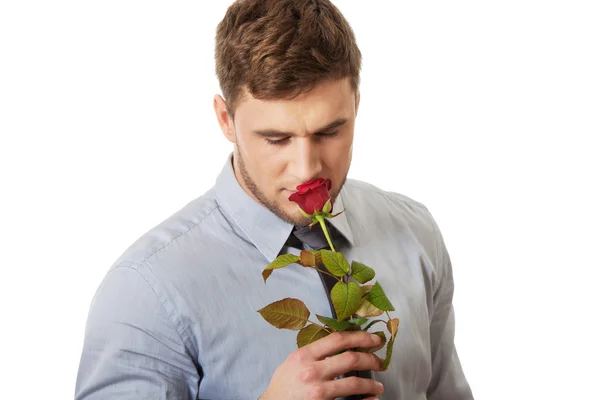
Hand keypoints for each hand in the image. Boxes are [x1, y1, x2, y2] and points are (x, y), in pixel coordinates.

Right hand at [259, 331, 384, 399]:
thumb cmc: (282, 387)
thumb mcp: (293, 362)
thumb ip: (313, 352)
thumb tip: (341, 344)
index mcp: (304, 355)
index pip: (338, 339)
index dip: (360, 336)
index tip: (374, 339)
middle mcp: (312, 371)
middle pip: (351, 359)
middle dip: (371, 359)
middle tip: (380, 362)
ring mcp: (318, 391)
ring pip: (354, 383)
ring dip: (371, 384)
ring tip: (378, 386)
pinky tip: (372, 399)